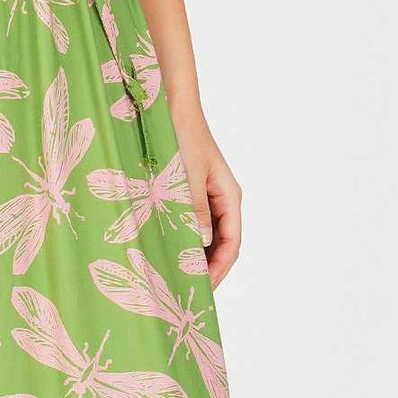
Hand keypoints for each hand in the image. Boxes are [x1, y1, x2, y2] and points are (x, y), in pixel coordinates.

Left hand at [177, 116, 241, 287]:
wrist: (167, 106)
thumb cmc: (182, 135)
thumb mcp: (187, 176)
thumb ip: (194, 209)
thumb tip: (201, 243)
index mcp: (230, 196)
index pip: (232, 243)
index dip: (219, 269)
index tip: (203, 288)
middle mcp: (220, 199)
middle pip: (220, 244)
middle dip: (207, 268)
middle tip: (186, 291)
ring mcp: (204, 197)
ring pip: (203, 236)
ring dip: (192, 255)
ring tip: (175, 276)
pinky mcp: (186, 192)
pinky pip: (188, 222)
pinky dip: (180, 238)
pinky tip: (164, 250)